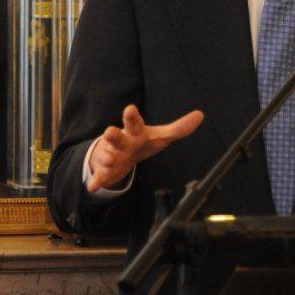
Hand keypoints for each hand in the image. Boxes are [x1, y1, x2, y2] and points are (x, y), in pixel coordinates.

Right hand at [87, 104, 203, 191]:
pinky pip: (100, 177)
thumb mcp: (161, 136)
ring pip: (107, 157)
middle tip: (109, 132)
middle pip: (116, 137)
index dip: (132, 116)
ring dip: (107, 158)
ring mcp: (111, 156)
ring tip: (110, 160)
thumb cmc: (142, 143)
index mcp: (134, 132)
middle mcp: (120, 142)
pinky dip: (97, 181)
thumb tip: (201, 115)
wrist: (119, 155)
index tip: (130, 108)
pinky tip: (93, 186)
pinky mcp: (105, 171)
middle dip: (112, 135)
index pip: (134, 122)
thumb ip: (180, 128)